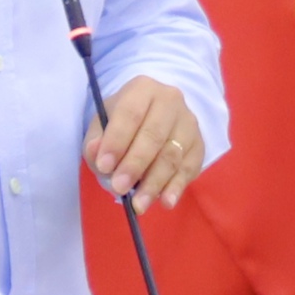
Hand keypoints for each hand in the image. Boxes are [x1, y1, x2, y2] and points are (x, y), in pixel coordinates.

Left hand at [82, 74, 203, 213]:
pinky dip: (177, 187)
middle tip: (119, 188)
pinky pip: (190, 168)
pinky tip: (166, 202)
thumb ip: (95, 141)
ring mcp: (188, 122)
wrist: (153, 116)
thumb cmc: (122, 122)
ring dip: (155, 182)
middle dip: (135, 164)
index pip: (130, 113)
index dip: (117, 140)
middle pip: (154, 134)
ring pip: (173, 154)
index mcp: (143, 89)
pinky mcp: (199, 144)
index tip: (103, 167)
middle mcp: (171, 100)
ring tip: (138, 205)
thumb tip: (97, 154)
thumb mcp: (101, 124)